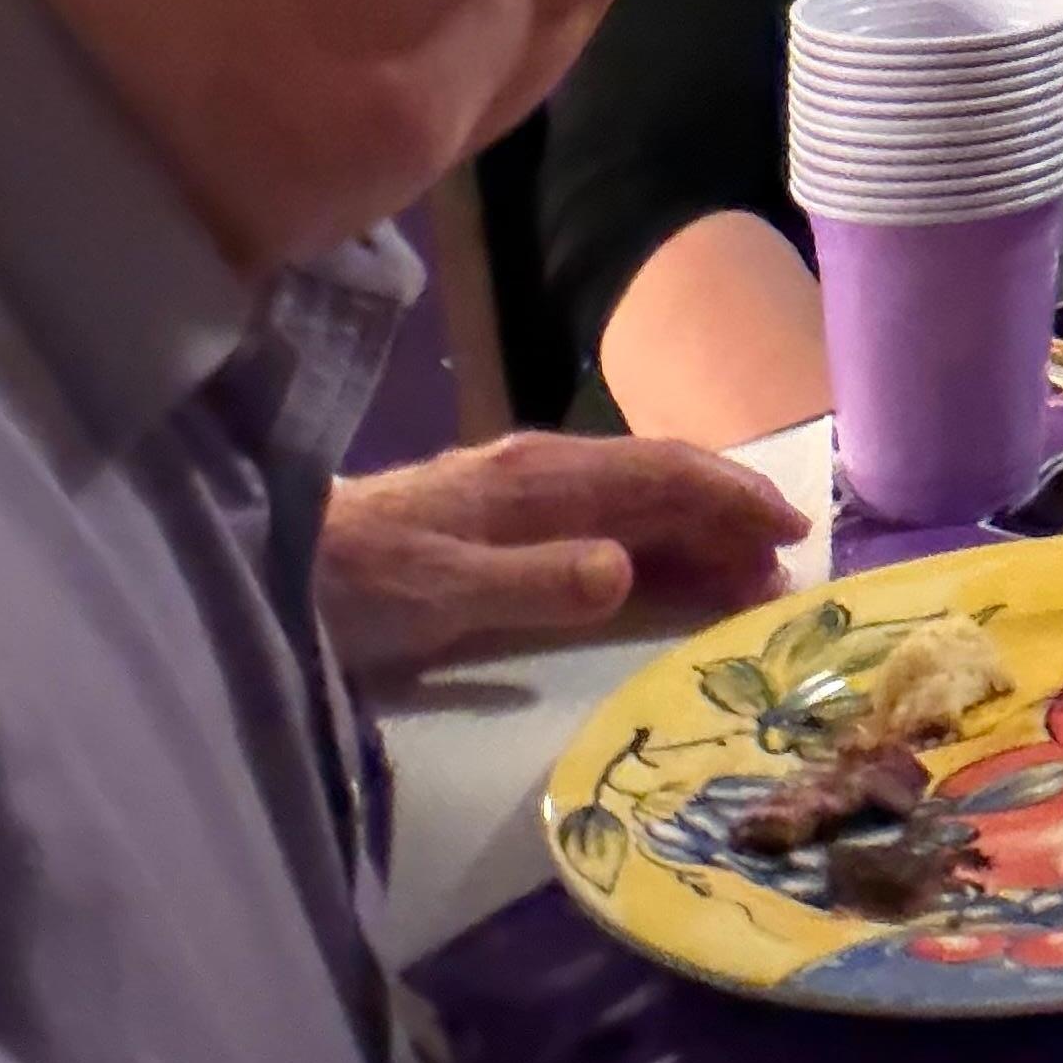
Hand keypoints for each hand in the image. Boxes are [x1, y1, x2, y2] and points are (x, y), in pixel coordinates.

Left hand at [317, 433, 806, 677]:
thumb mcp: (439, 591)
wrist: (273, 563)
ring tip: (742, 582)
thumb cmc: (354, 580)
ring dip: (694, 538)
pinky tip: (665, 580)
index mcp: (539, 478)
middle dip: (726, 522)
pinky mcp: (506, 525)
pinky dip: (650, 551)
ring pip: (636, 506)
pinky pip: (604, 527)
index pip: (661, 472)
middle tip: (781, 576)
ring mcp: (526, 497)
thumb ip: (534, 581)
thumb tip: (626, 572)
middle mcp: (544, 473)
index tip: (790, 531)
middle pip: (660, 485)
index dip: (730, 497)